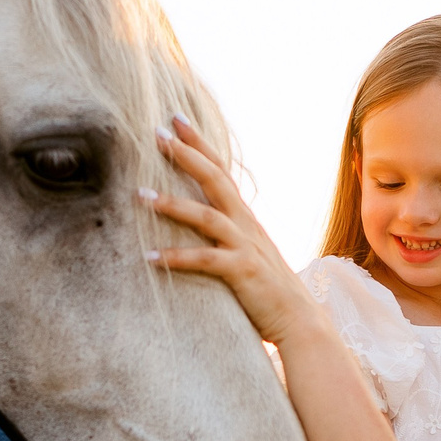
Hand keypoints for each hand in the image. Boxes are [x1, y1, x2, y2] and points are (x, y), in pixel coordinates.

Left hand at [143, 116, 324, 346]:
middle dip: (185, 154)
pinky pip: (204, 260)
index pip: (220, 170)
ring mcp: (245, 246)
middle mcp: (246, 224)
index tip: (176, 118)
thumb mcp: (247, 252)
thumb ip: (226, 234)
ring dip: (171, 204)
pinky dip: (176, 257)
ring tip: (139, 195)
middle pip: (214, 179)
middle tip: (156, 132)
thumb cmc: (268, 290)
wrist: (300, 321)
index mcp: (245, 217)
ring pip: (206, 216)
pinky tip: (150, 256)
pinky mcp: (242, 272)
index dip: (199, 143)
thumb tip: (202, 220)